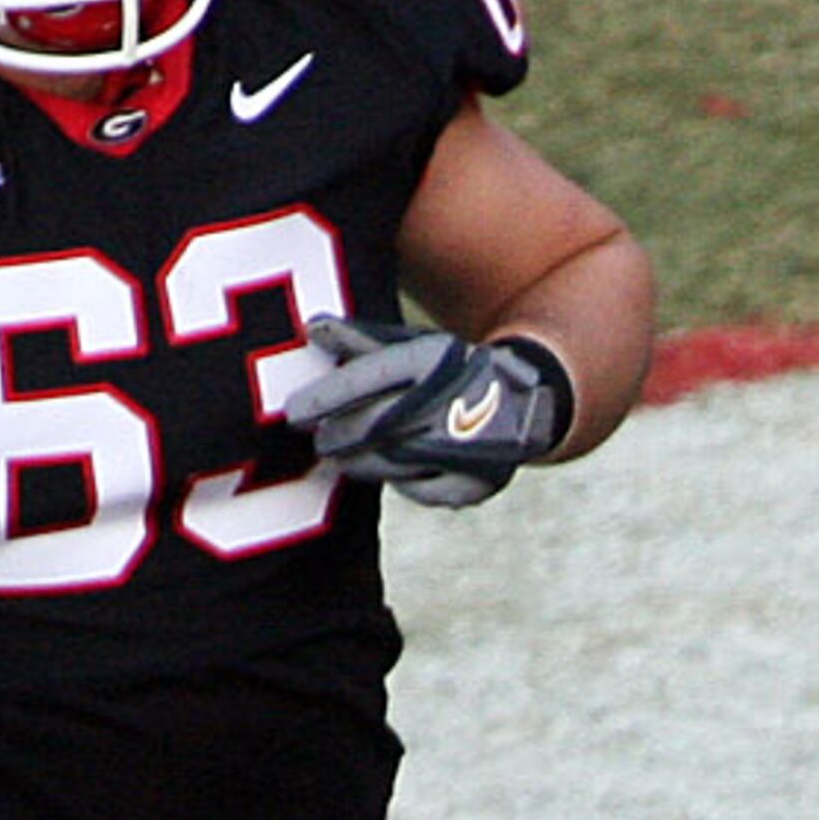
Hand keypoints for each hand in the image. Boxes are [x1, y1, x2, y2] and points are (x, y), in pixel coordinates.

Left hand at [271, 308, 572, 502]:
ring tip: (340, 462)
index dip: (325, 398)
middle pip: (377, 425)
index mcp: (431, 359)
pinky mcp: (477, 481)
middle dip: (340, 436)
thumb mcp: (412, 347)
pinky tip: (388, 475)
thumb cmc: (451, 371)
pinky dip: (403, 485)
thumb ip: (362, 343)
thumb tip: (311, 328)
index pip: (366, 380)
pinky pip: (424, 491)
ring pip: (396, 463)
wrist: (525, 399)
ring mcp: (465, 444)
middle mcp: (449, 400)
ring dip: (361, 465)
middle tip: (318, 443)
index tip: (293, 413)